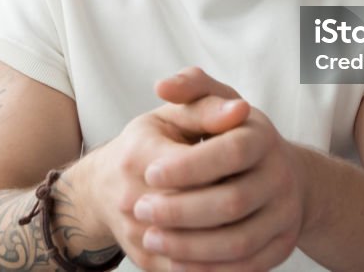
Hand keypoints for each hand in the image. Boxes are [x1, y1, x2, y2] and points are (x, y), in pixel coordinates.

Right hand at [74, 92, 250, 269]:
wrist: (106, 185)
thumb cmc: (150, 143)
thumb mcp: (173, 116)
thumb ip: (207, 107)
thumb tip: (240, 110)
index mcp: (138, 153)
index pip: (190, 163)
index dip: (223, 163)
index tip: (247, 159)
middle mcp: (130, 197)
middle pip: (192, 207)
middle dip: (229, 201)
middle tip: (257, 193)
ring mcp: (136, 234)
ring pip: (193, 246)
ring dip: (228, 238)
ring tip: (256, 222)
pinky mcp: (146, 261)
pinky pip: (188, 270)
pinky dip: (218, 264)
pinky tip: (243, 248)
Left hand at [133, 68, 310, 270]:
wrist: (275, 173)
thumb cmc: (227, 134)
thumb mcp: (212, 103)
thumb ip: (190, 89)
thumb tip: (164, 86)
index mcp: (262, 137)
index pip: (231, 152)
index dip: (188, 166)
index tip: (149, 172)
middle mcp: (281, 176)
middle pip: (233, 201)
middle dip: (180, 210)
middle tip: (140, 209)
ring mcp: (286, 214)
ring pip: (239, 241)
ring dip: (190, 247)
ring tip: (151, 238)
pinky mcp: (282, 246)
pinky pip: (246, 268)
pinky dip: (209, 270)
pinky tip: (175, 263)